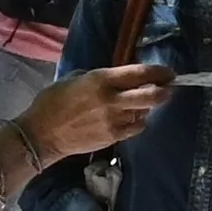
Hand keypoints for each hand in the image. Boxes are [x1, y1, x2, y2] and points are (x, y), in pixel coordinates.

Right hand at [19, 61, 173, 160]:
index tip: (169, 72)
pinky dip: (137, 122)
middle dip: (164, 91)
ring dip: (146, 108)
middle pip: (151, 96)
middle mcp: (112, 100)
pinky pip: (135, 128)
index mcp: (101, 80)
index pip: (140, 74)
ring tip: (141, 105)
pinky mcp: (112, 138)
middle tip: (168, 89)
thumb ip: (99, 78)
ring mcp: (114, 121)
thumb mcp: (75, 78)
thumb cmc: (52, 101)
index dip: (159, 72)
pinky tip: (130, 119)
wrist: (42, 134)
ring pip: (144, 113)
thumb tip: (118, 80)